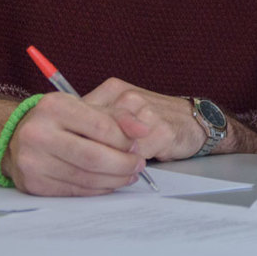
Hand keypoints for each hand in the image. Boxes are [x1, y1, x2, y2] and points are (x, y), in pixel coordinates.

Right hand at [0, 92, 150, 195]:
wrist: (14, 139)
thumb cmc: (57, 121)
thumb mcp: (83, 107)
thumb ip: (116, 116)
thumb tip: (143, 130)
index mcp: (54, 107)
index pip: (101, 127)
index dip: (125, 140)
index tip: (137, 145)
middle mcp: (38, 134)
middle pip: (94, 157)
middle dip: (124, 164)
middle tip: (138, 164)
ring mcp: (33, 161)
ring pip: (86, 177)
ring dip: (115, 179)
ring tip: (128, 174)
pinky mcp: (33, 184)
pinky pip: (75, 191)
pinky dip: (98, 189)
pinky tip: (109, 183)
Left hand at [82, 77, 204, 159]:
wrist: (195, 122)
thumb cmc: (152, 119)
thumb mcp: (120, 110)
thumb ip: (95, 118)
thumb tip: (62, 134)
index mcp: (113, 89)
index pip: (78, 115)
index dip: (73, 138)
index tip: (72, 152)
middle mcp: (127, 97)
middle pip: (93, 132)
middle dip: (91, 154)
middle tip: (92, 165)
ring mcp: (145, 112)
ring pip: (112, 146)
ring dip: (113, 162)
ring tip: (119, 164)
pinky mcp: (161, 131)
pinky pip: (134, 156)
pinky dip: (130, 166)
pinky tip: (135, 165)